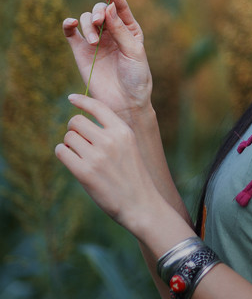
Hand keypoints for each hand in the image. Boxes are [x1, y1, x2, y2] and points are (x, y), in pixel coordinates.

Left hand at [55, 94, 164, 232]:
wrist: (140, 203)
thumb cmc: (132, 174)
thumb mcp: (128, 145)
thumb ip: (111, 131)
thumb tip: (83, 120)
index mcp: (122, 130)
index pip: (97, 106)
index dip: (81, 100)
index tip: (71, 98)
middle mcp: (110, 140)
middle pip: (76, 121)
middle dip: (73, 128)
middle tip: (77, 137)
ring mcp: (97, 156)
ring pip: (68, 137)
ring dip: (68, 143)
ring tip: (76, 152)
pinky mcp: (85, 173)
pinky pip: (62, 152)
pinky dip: (62, 153)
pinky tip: (68, 158)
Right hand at [63, 0, 152, 119]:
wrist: (125, 103)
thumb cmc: (136, 77)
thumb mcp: (134, 51)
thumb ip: (120, 30)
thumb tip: (108, 7)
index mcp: (128, 28)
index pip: (119, 5)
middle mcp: (111, 31)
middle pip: (100, 10)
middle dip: (98, 12)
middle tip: (99, 23)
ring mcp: (95, 41)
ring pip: (86, 20)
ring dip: (88, 25)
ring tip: (94, 42)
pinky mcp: (81, 52)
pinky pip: (71, 34)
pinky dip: (68, 25)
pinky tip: (71, 23)